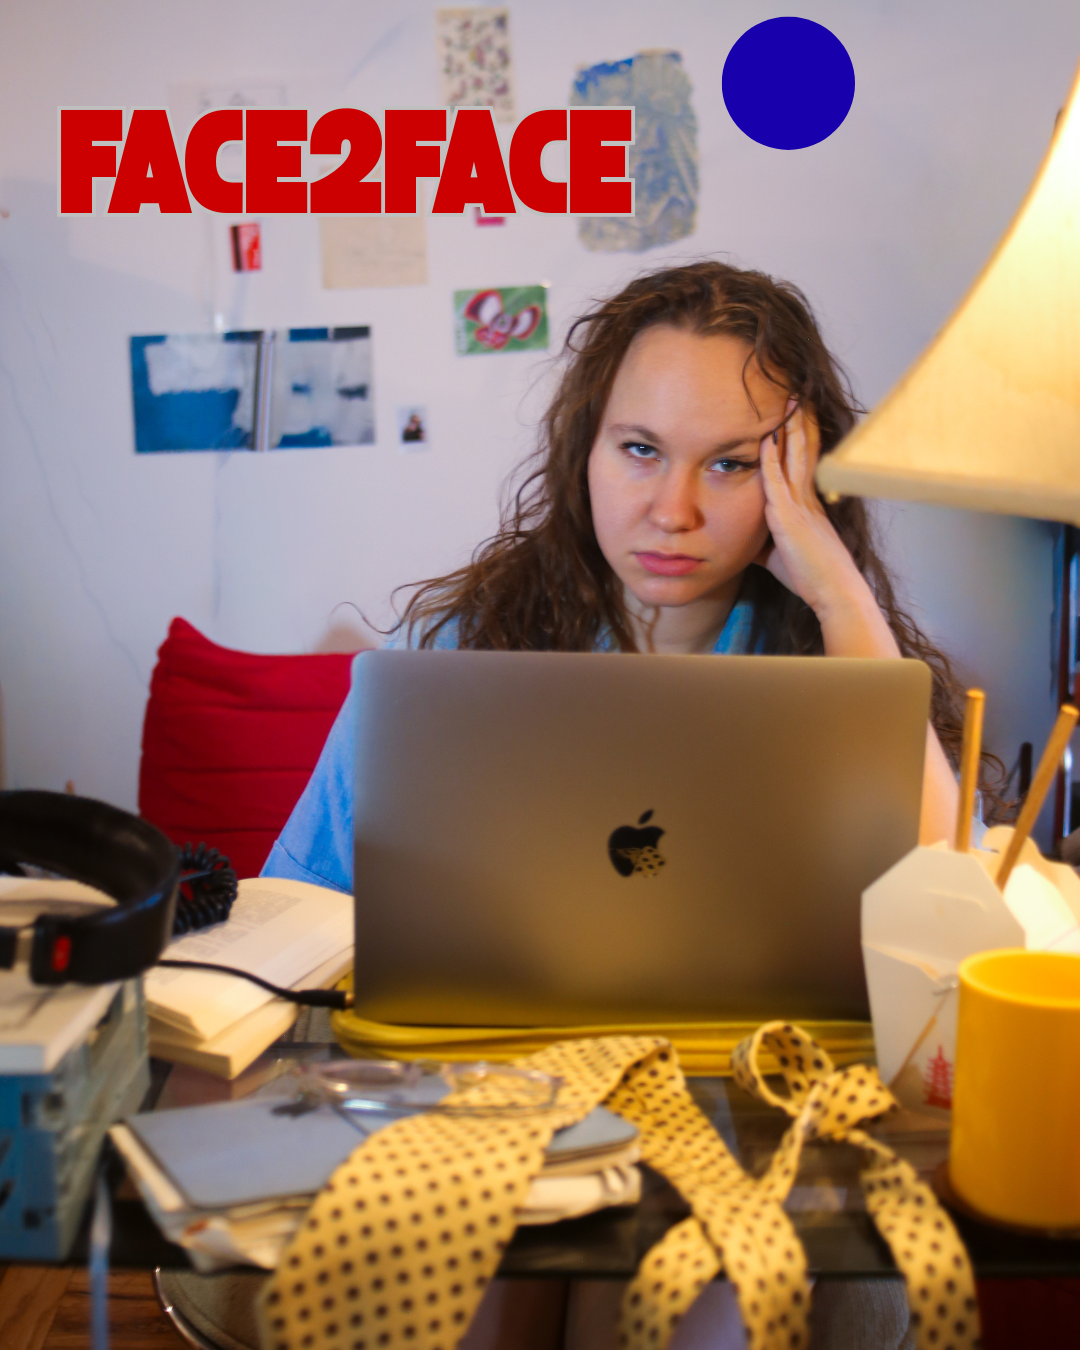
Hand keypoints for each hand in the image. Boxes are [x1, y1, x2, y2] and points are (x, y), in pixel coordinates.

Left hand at [754, 401, 867, 620]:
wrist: (833, 591)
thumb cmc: (809, 577)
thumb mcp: (780, 554)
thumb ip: (764, 541)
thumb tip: (745, 541)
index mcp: (808, 504)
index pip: (803, 461)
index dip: (799, 436)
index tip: (794, 414)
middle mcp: (807, 498)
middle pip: (803, 449)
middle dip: (799, 421)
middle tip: (795, 393)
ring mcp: (800, 505)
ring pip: (795, 456)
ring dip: (790, 428)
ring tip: (788, 400)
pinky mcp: (789, 517)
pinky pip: (778, 480)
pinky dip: (771, 457)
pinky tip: (766, 437)